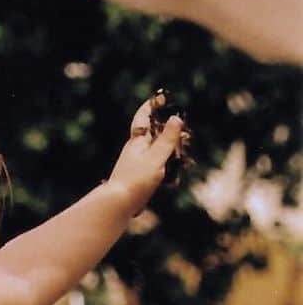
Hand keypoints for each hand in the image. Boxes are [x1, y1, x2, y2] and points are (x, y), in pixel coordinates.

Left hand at [107, 94, 190, 215]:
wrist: (116, 206)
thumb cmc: (136, 180)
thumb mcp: (156, 157)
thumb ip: (167, 139)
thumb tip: (176, 118)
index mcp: (138, 141)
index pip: (144, 117)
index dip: (153, 106)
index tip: (162, 97)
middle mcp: (135, 151)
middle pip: (156, 136)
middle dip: (172, 137)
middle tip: (187, 138)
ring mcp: (136, 165)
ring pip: (158, 155)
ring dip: (173, 158)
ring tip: (186, 164)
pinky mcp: (137, 180)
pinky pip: (156, 172)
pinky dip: (166, 175)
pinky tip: (173, 183)